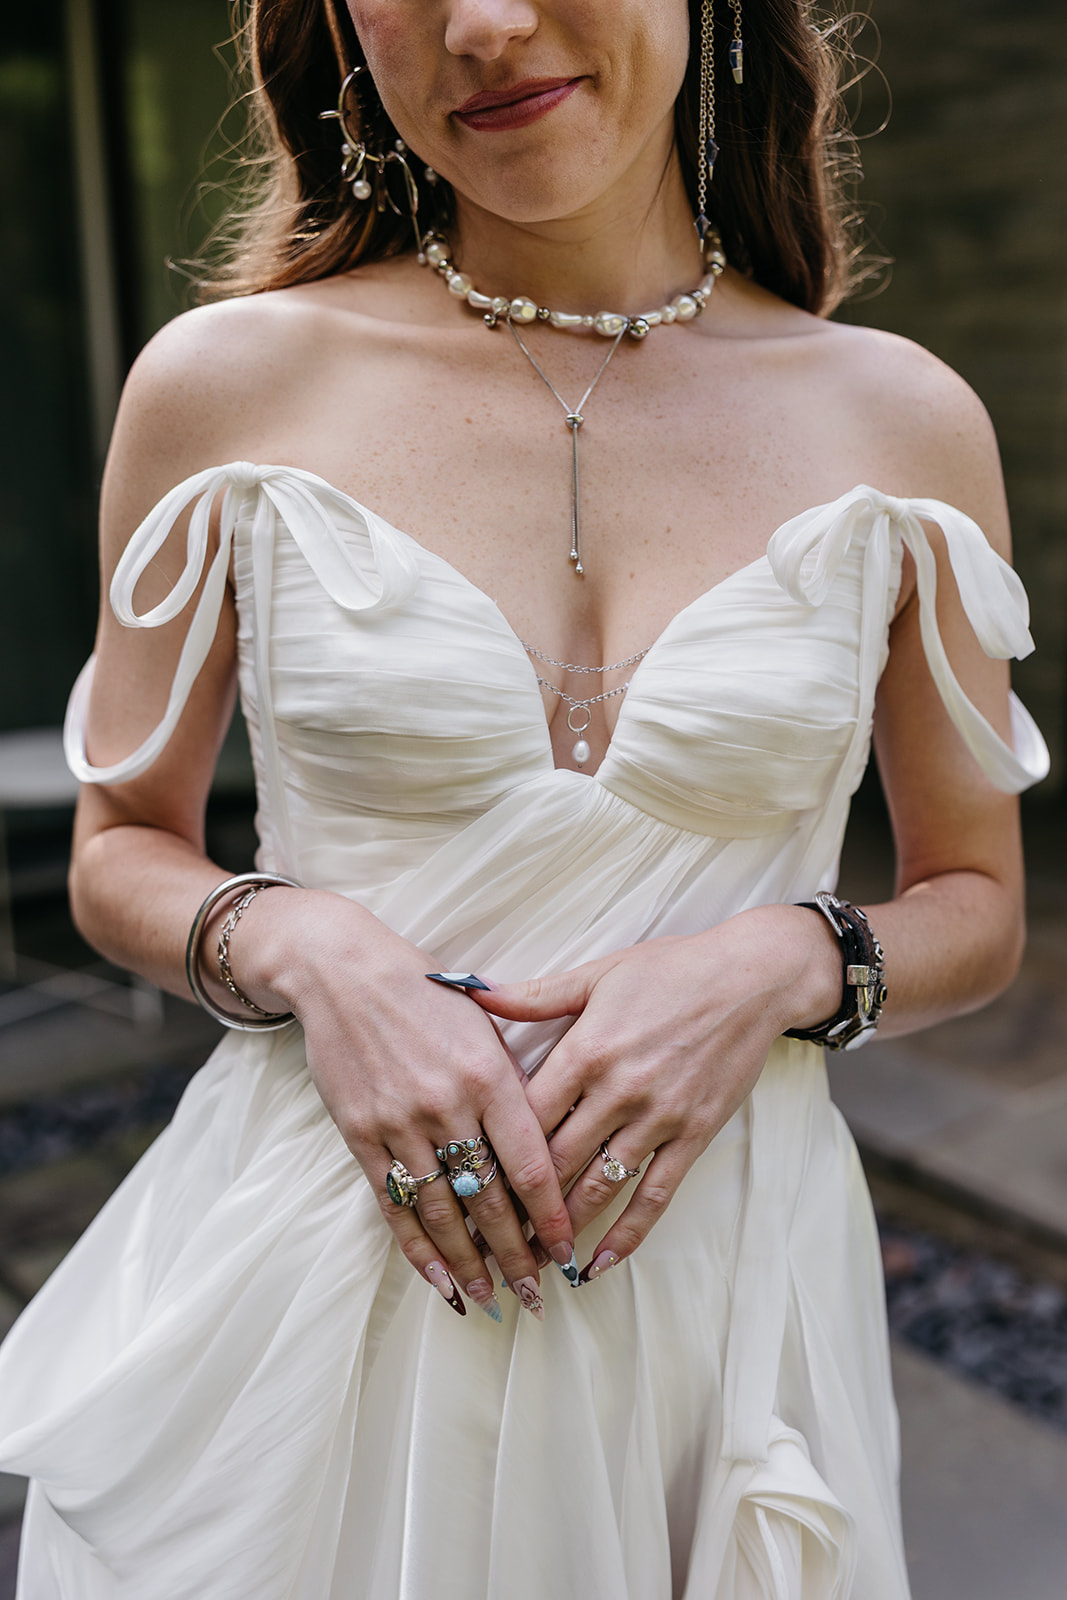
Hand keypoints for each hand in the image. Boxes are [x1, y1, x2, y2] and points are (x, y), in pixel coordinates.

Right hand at [228, 889, 574, 1319]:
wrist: (346, 974)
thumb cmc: (427, 996)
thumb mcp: (486, 1025)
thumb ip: (515, 1084)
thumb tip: (545, 1148)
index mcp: (489, 1075)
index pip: (530, 1166)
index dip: (552, 1217)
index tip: (568, 1252)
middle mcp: (447, 1105)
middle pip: (490, 1200)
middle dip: (517, 1255)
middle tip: (537, 1295)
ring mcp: (399, 1124)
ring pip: (443, 1212)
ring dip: (470, 1264)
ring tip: (492, 1298)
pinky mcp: (361, 1134)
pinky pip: (394, 1204)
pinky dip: (417, 1248)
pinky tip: (439, 1279)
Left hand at [473, 904, 839, 1280]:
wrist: (751, 980)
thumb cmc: (671, 970)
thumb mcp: (597, 974)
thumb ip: (534, 995)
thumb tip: (472, 990)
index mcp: (587, 1050)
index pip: (526, 1116)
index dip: (493, 1152)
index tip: (466, 1181)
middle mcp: (619, 1090)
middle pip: (556, 1160)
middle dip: (518, 1203)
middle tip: (487, 1236)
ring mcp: (659, 1117)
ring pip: (599, 1186)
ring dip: (564, 1228)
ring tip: (531, 1260)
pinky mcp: (694, 1135)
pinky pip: (655, 1195)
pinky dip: (628, 1234)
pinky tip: (600, 1262)